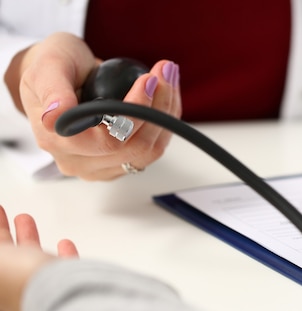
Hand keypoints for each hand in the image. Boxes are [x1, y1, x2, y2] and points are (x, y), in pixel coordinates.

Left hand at [0, 205, 77, 310]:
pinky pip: (62, 266)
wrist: (60, 294)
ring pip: (31, 257)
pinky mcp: (68, 284)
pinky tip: (63, 244)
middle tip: (0, 214)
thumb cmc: (19, 280)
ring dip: (27, 236)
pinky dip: (62, 254)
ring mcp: (42, 286)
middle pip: (6, 256)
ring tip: (24, 219)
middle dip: (2, 232)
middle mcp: (15, 287)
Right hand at [4, 32, 181, 180]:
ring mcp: (101, 167)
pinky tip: (166, 95)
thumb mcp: (47, 65)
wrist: (58, 77)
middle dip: (158, 107)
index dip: (135, 112)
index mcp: (56, 141)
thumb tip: (55, 115)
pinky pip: (152, 149)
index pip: (108, 140)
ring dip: (167, 114)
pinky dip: (165, 121)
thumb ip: (51, 88)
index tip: (148, 80)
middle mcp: (78, 161)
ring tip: (168, 77)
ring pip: (150, 151)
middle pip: (135, 147)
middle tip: (165, 71)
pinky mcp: (120, 165)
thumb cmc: (52, 67)